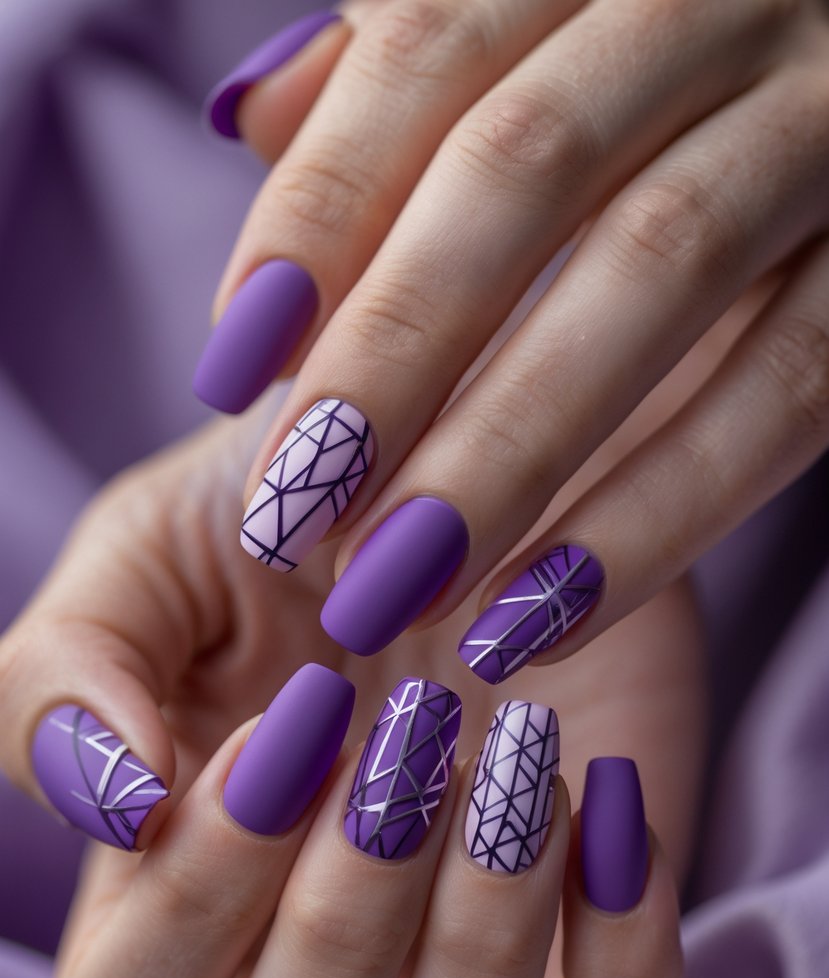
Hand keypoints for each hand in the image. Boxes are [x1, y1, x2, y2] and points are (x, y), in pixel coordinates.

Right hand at [0, 408, 701, 977]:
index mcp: (175, 912)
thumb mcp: (143, 563)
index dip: (197, 895)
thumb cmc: (286, 530)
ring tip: (510, 768)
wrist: (464, 478)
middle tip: (401, 743)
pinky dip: (623, 960)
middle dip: (335, 928)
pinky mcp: (590, 962)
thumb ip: (63, 680)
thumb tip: (116, 806)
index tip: (288, 720)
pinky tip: (602, 800)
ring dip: (474, 951)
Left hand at [195, 0, 828, 676]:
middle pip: (527, 169)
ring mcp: (823, 123)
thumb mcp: (530, 36)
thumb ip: (408, 69)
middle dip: (395, 355)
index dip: (318, 216)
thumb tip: (260, 114)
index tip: (230, 373)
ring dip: (509, 452)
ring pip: (660, 269)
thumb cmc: (650, 78)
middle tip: (296, 515)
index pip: (429, 53)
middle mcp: (714, 1)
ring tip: (396, 588)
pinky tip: (543, 613)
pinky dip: (659, 513)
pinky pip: (787, 388)